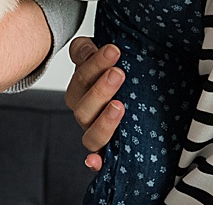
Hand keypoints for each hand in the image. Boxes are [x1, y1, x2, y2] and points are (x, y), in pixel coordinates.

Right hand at [64, 37, 125, 170]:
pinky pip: (100, 161)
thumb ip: (87, 50)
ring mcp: (96, 133)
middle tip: (118, 74)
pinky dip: (95, 162)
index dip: (93, 64)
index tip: (113, 51)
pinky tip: (95, 161)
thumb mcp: (104, 56)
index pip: (81, 77)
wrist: (131, 90)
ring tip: (119, 106)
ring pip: (90, 136)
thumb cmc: (117, 72)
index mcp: (82, 88)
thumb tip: (87, 49)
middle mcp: (86, 113)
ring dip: (103, 122)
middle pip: (83, 108)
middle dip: (100, 90)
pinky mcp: (108, 151)